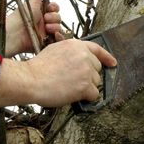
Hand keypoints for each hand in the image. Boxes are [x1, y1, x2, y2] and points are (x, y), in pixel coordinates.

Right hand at [0, 39, 116, 107]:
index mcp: (77, 45)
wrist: (31, 79)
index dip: (106, 57)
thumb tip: (79, 61)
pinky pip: (93, 95)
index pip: (97, 49)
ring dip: (85, 87)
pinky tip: (74, 95)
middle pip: (97, 69)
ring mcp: (86, 71)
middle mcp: (84, 56)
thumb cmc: (38, 68)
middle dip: (88, 76)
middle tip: (73, 81)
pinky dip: (86, 98)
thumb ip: (71, 53)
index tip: (113, 63)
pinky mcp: (85, 85)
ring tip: (68, 87)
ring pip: (95, 83)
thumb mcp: (55, 50)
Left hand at [6, 0, 63, 55]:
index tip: (49, 8)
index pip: (55, 9)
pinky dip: (58, 38)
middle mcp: (44, 22)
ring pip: (59, 29)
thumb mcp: (32, 2)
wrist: (15, 34)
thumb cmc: (21, 17)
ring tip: (46, 28)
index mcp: (41, 12)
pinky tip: (54, 35)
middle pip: (58, 18)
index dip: (54, 8)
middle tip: (45, 19)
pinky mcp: (46, 43)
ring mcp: (45, 33)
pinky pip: (58, 40)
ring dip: (55, 27)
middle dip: (54, 18)